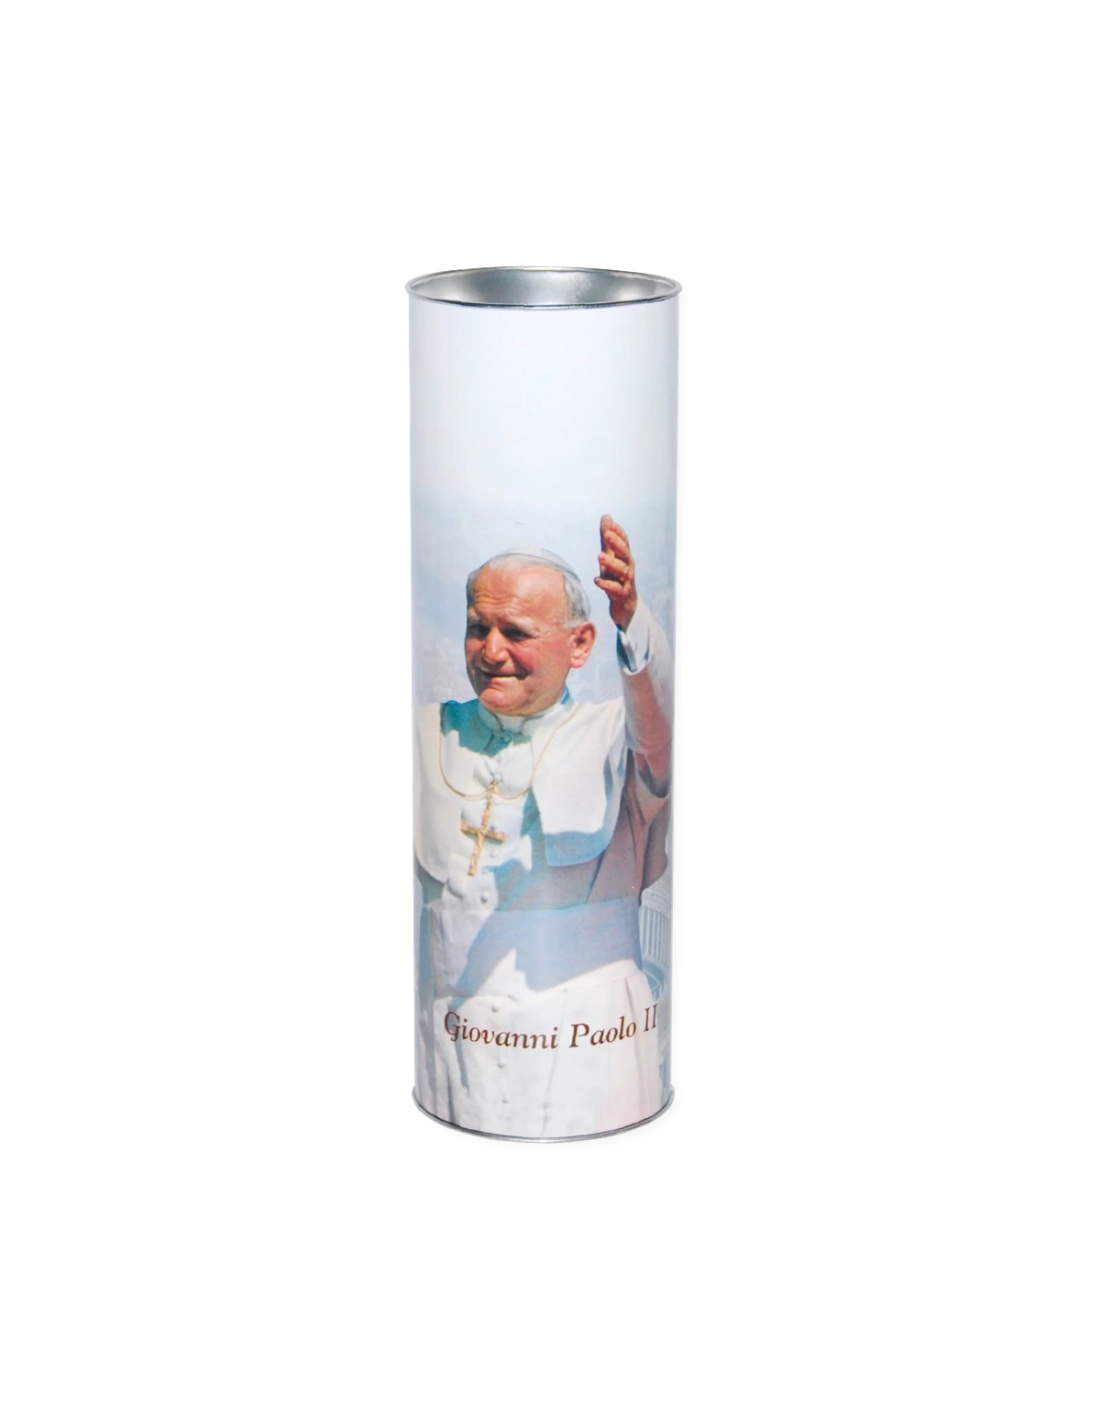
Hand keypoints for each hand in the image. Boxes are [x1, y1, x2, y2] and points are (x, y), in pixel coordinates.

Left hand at [594, 514, 637, 630]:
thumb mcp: (611, 558)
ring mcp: (625, 582)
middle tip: (606, 534)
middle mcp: (628, 567)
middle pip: (625, 553)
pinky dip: (606, 584)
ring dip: (611, 562)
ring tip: (599, 555)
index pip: (624, 542)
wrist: (626, 606)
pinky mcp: (620, 595)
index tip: (608, 522)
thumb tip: (606, 516)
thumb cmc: (616, 578)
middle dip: (616, 543)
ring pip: (621, 571)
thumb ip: (607, 539)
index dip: (618, 532)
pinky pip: (614, 589)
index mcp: (626, 557)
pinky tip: (596, 580)